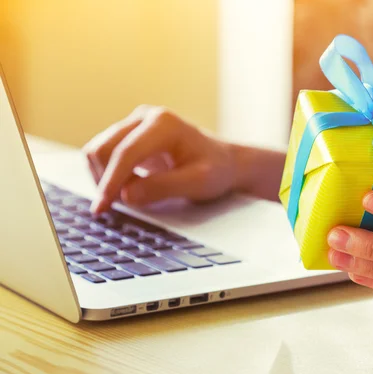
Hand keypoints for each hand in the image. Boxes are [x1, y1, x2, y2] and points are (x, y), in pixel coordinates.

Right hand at [83, 105, 235, 213]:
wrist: (223, 161)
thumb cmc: (215, 170)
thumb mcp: (198, 183)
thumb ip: (164, 188)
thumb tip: (126, 195)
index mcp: (164, 124)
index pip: (126, 153)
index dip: (111, 181)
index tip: (102, 208)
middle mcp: (145, 117)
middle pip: (104, 149)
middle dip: (106, 180)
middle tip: (124, 205)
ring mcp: (134, 123)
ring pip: (98, 151)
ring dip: (104, 178)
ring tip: (133, 195)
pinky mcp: (127, 134)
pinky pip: (102, 154)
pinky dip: (107, 174)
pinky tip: (129, 187)